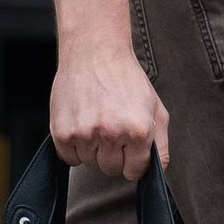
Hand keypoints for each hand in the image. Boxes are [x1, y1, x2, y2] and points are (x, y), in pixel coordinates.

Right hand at [50, 44, 169, 180]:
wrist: (94, 52)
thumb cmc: (125, 78)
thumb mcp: (156, 108)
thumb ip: (161, 144)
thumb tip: (157, 171)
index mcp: (138, 130)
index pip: (134, 171)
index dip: (132, 161)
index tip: (129, 150)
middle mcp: (111, 133)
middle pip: (111, 170)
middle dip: (113, 155)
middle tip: (112, 130)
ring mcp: (84, 134)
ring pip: (90, 164)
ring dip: (93, 149)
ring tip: (96, 122)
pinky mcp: (62, 132)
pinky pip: (69, 158)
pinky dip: (74, 148)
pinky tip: (81, 126)